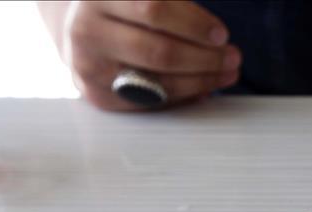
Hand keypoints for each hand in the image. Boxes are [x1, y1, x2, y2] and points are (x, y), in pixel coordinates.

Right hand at [48, 1, 240, 110]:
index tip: (221, 34)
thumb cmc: (122, 8)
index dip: (194, 24)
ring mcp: (90, 66)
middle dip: (206, 58)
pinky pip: (153, 101)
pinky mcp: (98, 95)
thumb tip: (215, 38)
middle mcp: (88, 30)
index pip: (153, 10)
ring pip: (159, 82)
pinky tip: (203, 87)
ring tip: (227, 72)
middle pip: (160, 52)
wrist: (78, 29)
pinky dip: (184, 95)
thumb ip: (175, 8)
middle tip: (233, 57)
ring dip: (202, 80)